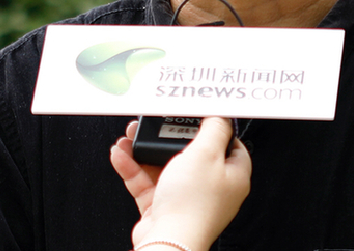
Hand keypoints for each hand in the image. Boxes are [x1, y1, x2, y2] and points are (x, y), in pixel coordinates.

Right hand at [110, 117, 250, 250]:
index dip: (217, 128)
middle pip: (193, 153)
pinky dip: (133, 168)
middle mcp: (212, 188)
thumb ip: (214, 129)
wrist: (167, 240)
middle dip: (169, 136)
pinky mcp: (163, 207)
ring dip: (145, 149)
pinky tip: (121, 155)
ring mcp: (187, 198)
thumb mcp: (206, 152)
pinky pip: (148, 182)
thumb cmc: (192, 203)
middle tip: (158, 122)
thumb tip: (221, 115)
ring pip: (165, 166)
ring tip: (131, 135)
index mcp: (232, 175)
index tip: (202, 116)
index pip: (231, 145)